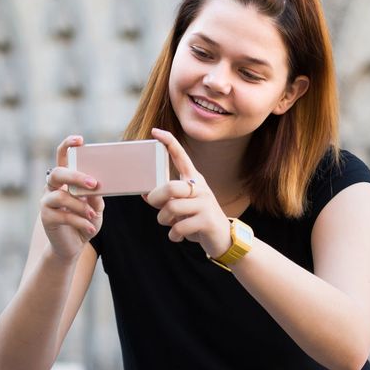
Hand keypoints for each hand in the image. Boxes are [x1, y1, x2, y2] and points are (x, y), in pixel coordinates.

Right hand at [41, 135, 103, 262]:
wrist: (73, 246)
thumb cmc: (85, 222)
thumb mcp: (96, 209)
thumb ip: (96, 197)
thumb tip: (97, 188)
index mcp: (65, 180)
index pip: (62, 157)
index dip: (68, 145)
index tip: (80, 140)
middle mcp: (52, 187)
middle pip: (57, 173)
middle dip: (75, 176)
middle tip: (93, 183)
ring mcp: (46, 202)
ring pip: (60, 196)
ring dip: (80, 206)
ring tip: (92, 215)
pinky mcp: (46, 218)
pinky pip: (63, 216)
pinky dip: (80, 222)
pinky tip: (90, 228)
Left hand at [143, 129, 231, 257]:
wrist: (223, 238)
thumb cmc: (199, 219)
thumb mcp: (183, 206)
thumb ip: (167, 199)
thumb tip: (145, 194)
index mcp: (194, 180)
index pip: (181, 156)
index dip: (169, 142)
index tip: (156, 131)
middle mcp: (200, 188)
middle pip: (170, 187)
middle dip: (156, 199)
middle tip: (155, 206)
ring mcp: (205, 204)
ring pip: (171, 208)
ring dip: (164, 220)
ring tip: (171, 225)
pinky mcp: (207, 221)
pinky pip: (179, 227)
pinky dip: (174, 235)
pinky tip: (179, 236)